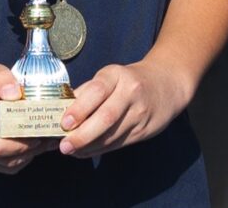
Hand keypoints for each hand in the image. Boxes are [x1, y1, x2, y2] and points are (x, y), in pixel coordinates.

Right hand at [0, 63, 47, 173]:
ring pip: (1, 166)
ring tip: (41, 144)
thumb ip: (3, 78)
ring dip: (23, 158)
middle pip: (0, 158)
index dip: (20, 145)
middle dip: (26, 152)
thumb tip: (15, 94)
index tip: (38, 135)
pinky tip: (27, 148)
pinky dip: (15, 160)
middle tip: (45, 140)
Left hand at [58, 59, 190, 158]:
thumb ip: (87, 91)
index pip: (97, 91)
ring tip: (71, 150)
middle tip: (65, 146)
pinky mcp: (144, 130)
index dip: (80, 109)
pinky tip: (85, 151)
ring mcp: (140, 113)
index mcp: (117, 76)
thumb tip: (61, 110)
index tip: (64, 123)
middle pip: (106, 117)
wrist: (166, 84)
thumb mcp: (109, 76)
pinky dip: (99, 149)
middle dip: (83, 135)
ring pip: (112, 135)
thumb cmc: (128, 80)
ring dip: (89, 146)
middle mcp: (131, 93)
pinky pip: (119, 143)